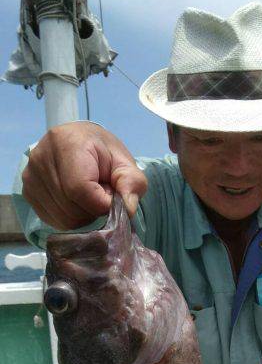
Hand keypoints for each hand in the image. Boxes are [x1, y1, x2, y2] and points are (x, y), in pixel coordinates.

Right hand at [22, 121, 147, 229]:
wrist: (80, 146)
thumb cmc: (104, 155)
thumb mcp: (125, 164)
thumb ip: (131, 184)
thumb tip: (127, 210)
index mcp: (66, 143)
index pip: (79, 189)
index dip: (101, 203)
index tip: (112, 198)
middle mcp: (41, 158)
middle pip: (70, 208)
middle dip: (93, 211)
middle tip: (102, 196)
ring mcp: (30, 177)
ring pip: (62, 219)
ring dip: (83, 217)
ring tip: (90, 198)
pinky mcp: (27, 193)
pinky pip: (53, 220)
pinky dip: (71, 219)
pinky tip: (77, 203)